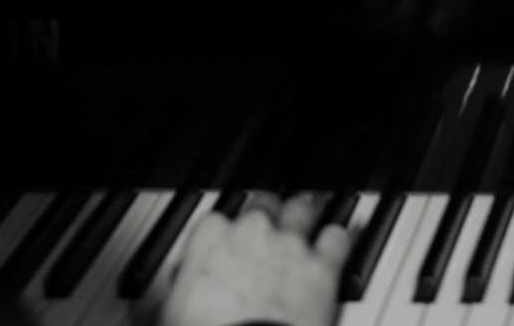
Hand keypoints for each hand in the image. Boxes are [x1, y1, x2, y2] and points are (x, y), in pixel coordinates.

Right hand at [160, 192, 350, 325]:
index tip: (225, 243)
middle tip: (269, 229)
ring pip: (303, 210)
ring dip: (305, 216)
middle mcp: (253, 231)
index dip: (224, 232)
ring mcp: (291, 245)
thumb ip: (183, 285)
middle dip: (269, 213)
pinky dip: (337, 240)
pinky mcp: (322, 267)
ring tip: (306, 220)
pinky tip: (335, 244)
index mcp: (212, 237)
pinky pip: (336, 238)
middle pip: (265, 203)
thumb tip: (182, 286)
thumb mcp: (176, 310)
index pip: (217, 218)